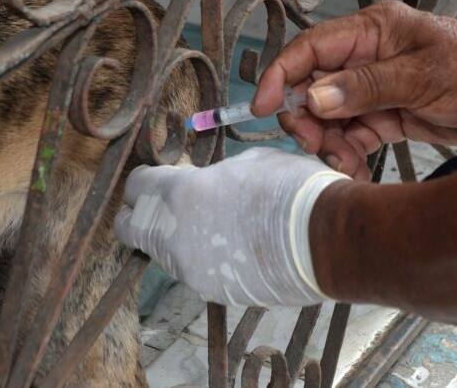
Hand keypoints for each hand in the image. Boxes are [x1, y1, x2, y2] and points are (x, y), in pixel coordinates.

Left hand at [115, 148, 349, 306]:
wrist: (325, 239)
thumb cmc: (289, 189)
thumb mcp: (245, 164)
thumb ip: (211, 177)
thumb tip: (205, 183)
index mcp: (177, 194)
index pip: (135, 188)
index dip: (145, 182)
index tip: (157, 179)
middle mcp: (172, 236)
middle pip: (131, 228)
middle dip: (142, 216)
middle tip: (167, 208)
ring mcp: (190, 270)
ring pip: (163, 253)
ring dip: (177, 239)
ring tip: (213, 227)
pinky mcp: (212, 292)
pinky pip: (195, 272)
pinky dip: (205, 261)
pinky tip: (235, 249)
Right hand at [252, 0, 456, 179]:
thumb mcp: (422, 75)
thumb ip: (366, 87)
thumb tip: (315, 97)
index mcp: (371, 32)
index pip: (309, 50)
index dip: (280, 76)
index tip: (262, 106)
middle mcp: (367, 57)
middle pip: (312, 88)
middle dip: (307, 119)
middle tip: (316, 143)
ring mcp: (376, 88)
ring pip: (329, 117)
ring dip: (328, 143)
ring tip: (345, 162)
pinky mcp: (388, 115)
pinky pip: (353, 136)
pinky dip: (349, 155)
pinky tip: (357, 170)